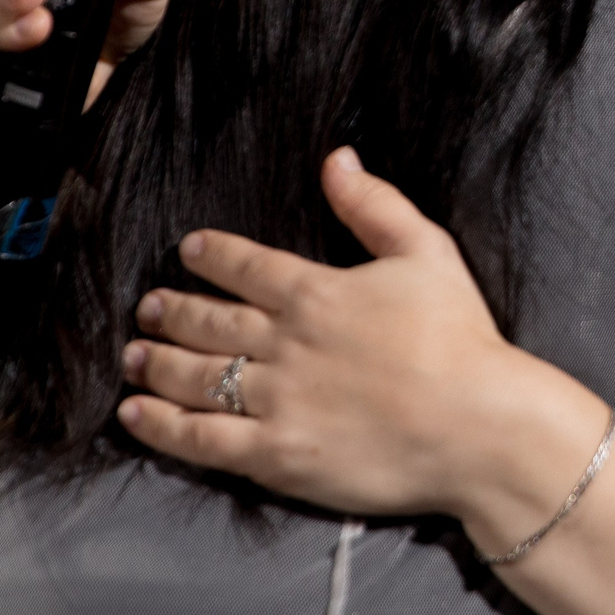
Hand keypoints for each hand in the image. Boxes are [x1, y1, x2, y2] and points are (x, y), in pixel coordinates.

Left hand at [118, 150, 598, 527]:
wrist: (479, 426)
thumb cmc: (461, 340)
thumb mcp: (427, 253)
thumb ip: (374, 205)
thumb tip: (336, 159)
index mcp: (315, 292)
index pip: (245, 265)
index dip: (211, 255)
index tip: (189, 251)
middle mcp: (284, 343)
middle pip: (208, 321)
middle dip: (172, 311)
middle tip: (150, 308)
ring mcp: (275, 400)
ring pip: (194, 377)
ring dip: (156, 363)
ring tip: (135, 355)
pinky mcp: (275, 455)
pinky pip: (201, 439)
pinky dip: (160, 426)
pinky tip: (136, 415)